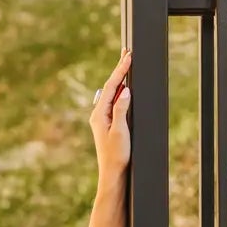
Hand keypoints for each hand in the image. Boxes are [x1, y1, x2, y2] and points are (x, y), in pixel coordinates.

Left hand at [90, 49, 131, 178]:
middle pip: (110, 87)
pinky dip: (120, 91)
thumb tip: (125, 90)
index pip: (111, 87)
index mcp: (99, 114)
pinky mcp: (107, 124)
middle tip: (127, 52)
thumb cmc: (116, 155)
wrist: (112, 174)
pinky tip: (124, 86)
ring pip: (111, 93)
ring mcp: (102, 119)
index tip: (128, 56)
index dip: (120, 70)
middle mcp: (98, 115)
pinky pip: (113, 102)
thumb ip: (121, 109)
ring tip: (125, 63)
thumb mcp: (120, 130)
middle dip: (119, 70)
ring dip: (120, 78)